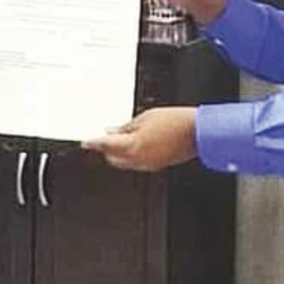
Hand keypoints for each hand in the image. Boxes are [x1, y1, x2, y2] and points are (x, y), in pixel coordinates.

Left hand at [81, 107, 198, 171]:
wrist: (197, 132)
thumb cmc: (176, 121)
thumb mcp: (145, 117)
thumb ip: (126, 127)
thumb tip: (113, 131)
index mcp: (132, 145)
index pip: (105, 145)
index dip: (93, 143)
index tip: (86, 142)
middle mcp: (138, 159)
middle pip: (112, 159)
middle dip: (106, 149)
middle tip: (105, 136)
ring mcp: (147, 165)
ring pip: (124, 164)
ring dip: (119, 153)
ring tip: (122, 138)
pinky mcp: (156, 166)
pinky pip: (137, 164)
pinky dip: (132, 156)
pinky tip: (137, 144)